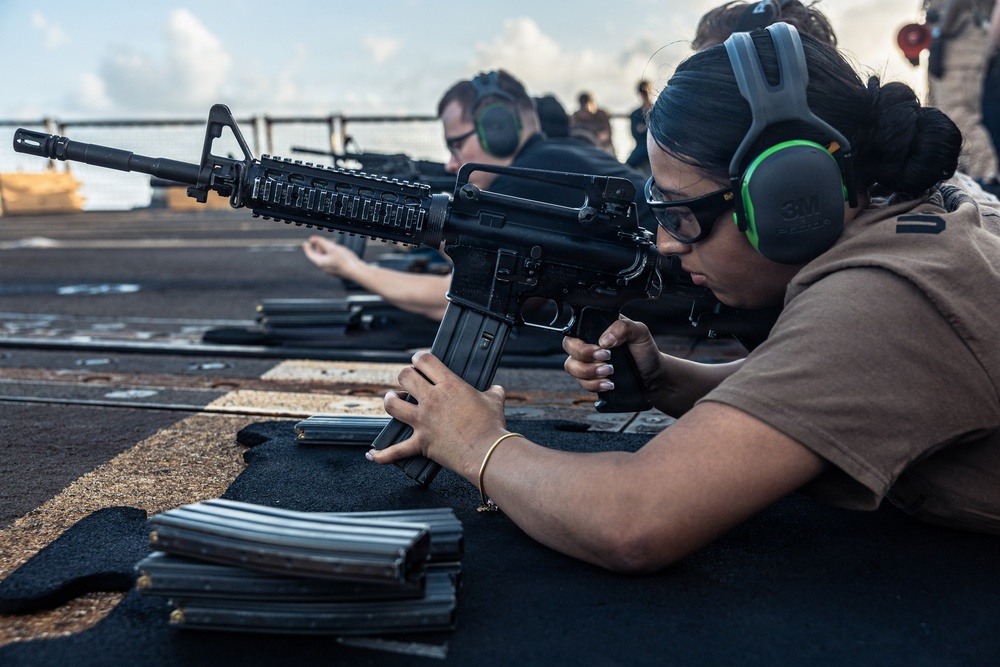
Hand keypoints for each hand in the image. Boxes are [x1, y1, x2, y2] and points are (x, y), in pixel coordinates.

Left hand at [302, 235, 365, 278]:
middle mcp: (324, 268)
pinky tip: (340, 252)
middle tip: (326, 240)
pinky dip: (333, 255)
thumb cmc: (345, 260)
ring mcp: (331, 270)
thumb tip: (312, 238)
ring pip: (326, 258)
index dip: (307, 248)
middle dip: (321, 246)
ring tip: (335, 245)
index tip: (305, 243)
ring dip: (328, 250)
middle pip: (319, 255)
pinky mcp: (337, 271)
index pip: (310, 254)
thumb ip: (322, 242)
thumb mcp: (332, 247)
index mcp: (320, 262)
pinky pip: (332, 262)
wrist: (356, 271)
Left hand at [370, 351, 509, 478]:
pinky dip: (383, 454)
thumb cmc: (492, 426)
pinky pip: (396, 450)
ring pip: (392, 405)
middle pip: (405, 377)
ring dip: (390, 401)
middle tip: (410, 381)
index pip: (425, 360)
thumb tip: (496, 389)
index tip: (420, 361)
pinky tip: (372, 454)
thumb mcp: (495, 401)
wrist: (488, 452)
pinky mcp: (421, 442)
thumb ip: (493, 391)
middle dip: (405, 376)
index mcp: (449, 384)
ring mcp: (423, 421)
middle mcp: (432, 400)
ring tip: (393, 400)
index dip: (420, 358)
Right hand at [562, 316, 662, 394]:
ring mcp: (587, 362)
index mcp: (597, 328)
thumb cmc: (645, 351)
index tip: (601, 347)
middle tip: (607, 359)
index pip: (576, 329)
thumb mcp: (640, 332)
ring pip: (571, 366)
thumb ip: (623, 327)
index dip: (583, 339)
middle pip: (569, 347)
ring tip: (609, 373)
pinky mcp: (590, 379)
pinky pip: (581, 382)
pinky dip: (594, 384)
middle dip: (585, 356)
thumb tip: (605, 340)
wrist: (653, 376)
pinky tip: (609, 384)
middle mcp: (589, 343)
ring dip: (589, 372)